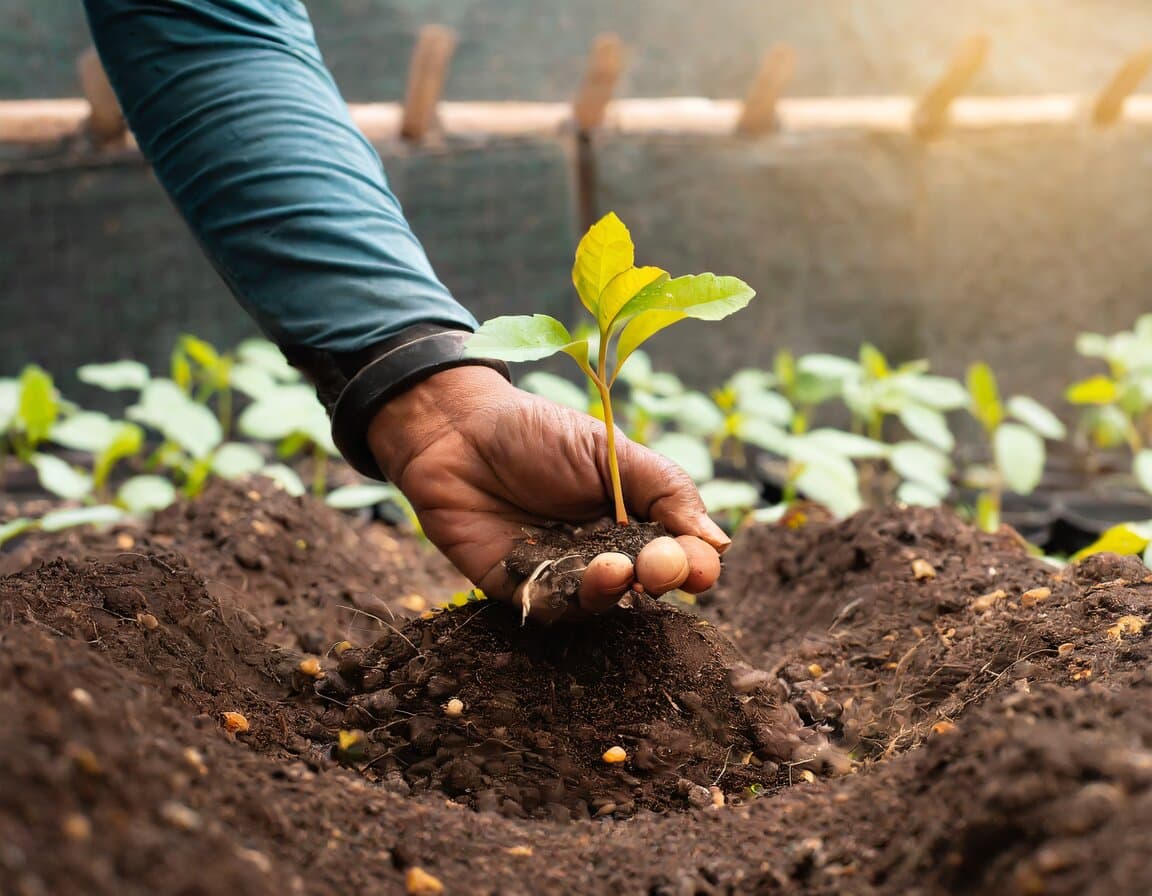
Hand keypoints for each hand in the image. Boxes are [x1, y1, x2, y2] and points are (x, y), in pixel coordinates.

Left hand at [366, 366, 730, 619]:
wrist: (457, 430)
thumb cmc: (537, 432)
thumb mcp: (611, 451)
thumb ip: (666, 491)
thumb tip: (719, 542)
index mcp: (635, 520)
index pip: (680, 553)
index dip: (695, 563)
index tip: (698, 561)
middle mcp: (604, 553)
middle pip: (647, 585)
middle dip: (661, 578)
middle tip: (658, 565)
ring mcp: (562, 574)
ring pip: (600, 604)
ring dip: (612, 591)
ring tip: (614, 568)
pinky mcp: (518, 589)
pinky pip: (548, 611)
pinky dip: (564, 602)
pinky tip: (573, 578)